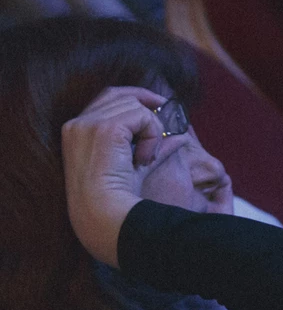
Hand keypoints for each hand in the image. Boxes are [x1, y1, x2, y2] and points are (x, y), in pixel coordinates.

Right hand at [61, 86, 166, 267]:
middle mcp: (76, 123)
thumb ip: (152, 146)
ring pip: (134, 106)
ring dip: (150, 130)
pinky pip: (142, 117)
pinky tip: (144, 158)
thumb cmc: (117, 199)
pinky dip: (152, 136)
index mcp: (76, 131)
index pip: (107, 99)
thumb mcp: (136, 166)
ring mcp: (87, 124)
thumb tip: (180, 135)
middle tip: (167, 121)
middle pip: (119, 94)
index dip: (135, 98)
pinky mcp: (104, 129)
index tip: (158, 106)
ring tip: (145, 157)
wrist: (103, 214)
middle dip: (147, 105)